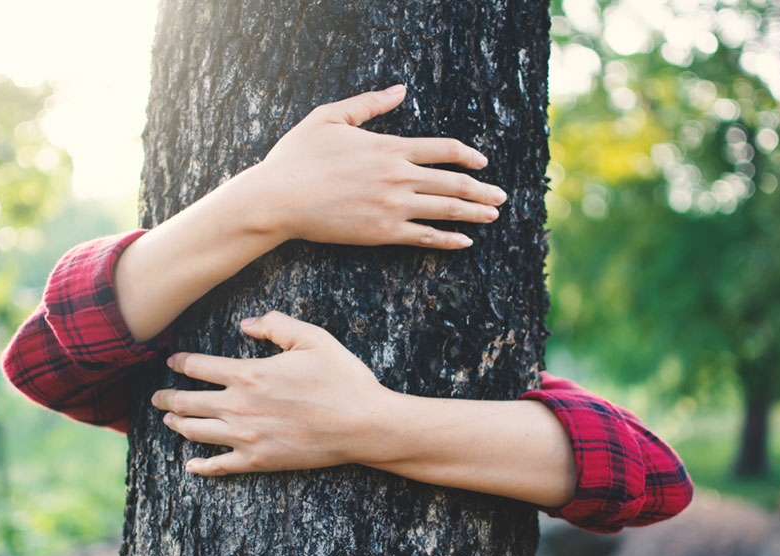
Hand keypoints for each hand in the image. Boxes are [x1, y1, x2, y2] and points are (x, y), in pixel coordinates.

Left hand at [152, 312, 394, 474]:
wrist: (363, 424)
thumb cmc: (342, 379)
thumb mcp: (313, 338)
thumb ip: (276, 324)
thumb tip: (245, 324)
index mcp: (249, 374)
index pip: (200, 367)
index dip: (181, 364)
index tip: (171, 363)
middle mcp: (239, 407)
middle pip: (189, 402)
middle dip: (168, 398)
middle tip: (157, 397)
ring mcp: (247, 438)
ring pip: (198, 432)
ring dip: (178, 425)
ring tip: (169, 421)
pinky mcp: (259, 461)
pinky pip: (220, 466)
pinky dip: (201, 467)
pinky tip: (191, 466)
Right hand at [251, 84, 506, 249]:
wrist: (279, 198)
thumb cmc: (298, 157)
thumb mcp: (330, 116)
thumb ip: (369, 104)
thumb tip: (401, 90)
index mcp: (389, 147)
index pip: (443, 149)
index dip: (468, 155)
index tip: (483, 162)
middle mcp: (398, 176)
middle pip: (453, 181)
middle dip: (482, 189)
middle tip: (501, 196)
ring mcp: (393, 206)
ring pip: (446, 209)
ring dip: (474, 212)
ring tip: (493, 215)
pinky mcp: (382, 232)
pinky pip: (424, 236)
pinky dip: (448, 239)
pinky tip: (465, 241)